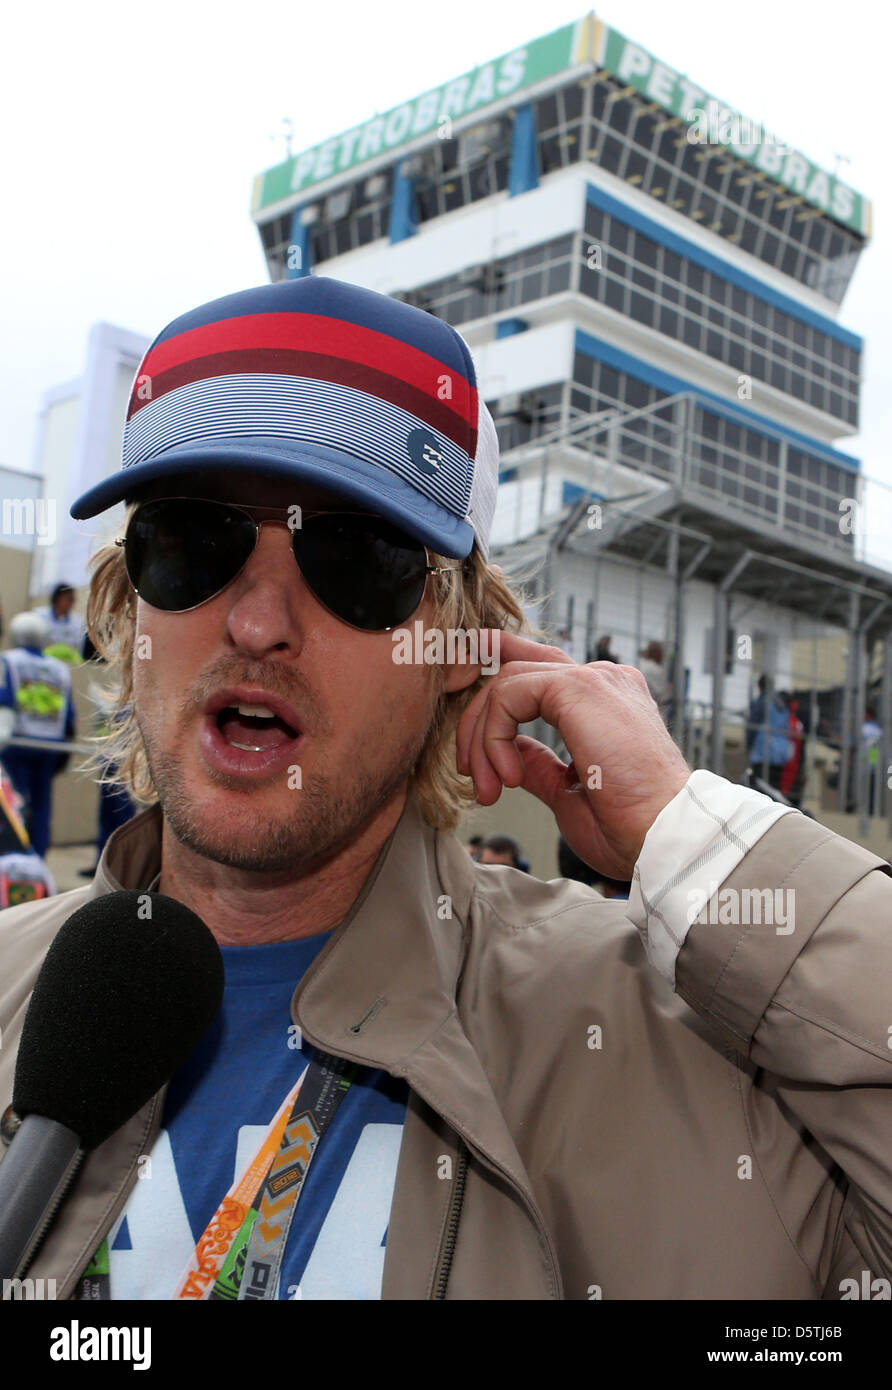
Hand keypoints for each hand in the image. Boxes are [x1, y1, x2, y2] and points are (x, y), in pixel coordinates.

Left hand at [455, 631, 690, 879]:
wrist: (663, 836)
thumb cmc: (630, 827)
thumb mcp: (567, 793)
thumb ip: (538, 765)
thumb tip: (508, 754)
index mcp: (605, 701)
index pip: (540, 671)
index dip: (495, 683)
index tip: (467, 724)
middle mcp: (602, 679)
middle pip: (517, 664)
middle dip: (476, 714)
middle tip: (468, 771)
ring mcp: (594, 678)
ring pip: (506, 682)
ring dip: (482, 738)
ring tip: (489, 787)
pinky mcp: (580, 687)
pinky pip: (509, 693)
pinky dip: (494, 736)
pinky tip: (507, 776)